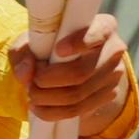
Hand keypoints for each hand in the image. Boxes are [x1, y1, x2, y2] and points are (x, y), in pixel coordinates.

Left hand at [9, 11, 134, 123]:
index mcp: (103, 26)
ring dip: (48, 98)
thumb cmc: (51, 44)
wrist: (74, 63)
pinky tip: (38, 107)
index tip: (58, 50)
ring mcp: (114, 75)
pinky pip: (78, 110)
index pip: (99, 33)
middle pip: (82, 71)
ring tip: (31, 94)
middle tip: (31, 82)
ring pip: (78, 94)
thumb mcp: (35, 40)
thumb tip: (26, 73)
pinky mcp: (108, 96)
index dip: (79, 42)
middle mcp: (114, 49)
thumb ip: (24, 51)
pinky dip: (52, 112)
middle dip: (49, 80)